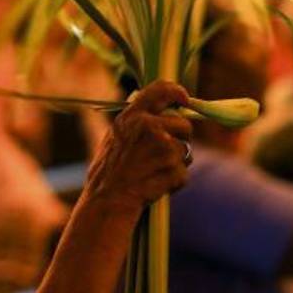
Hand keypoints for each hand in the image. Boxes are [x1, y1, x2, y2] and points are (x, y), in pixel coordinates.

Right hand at [85, 80, 191, 215]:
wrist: (106, 202)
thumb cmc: (108, 172)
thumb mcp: (114, 136)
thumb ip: (137, 121)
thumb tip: (164, 109)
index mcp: (132, 116)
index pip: (161, 89)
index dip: (177, 92)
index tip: (184, 100)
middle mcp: (149, 126)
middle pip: (184, 125)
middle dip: (180, 140)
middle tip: (163, 154)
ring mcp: (162, 147)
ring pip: (186, 151)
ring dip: (176, 164)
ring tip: (152, 173)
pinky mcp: (172, 168)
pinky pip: (184, 174)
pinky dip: (174, 182)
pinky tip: (155, 186)